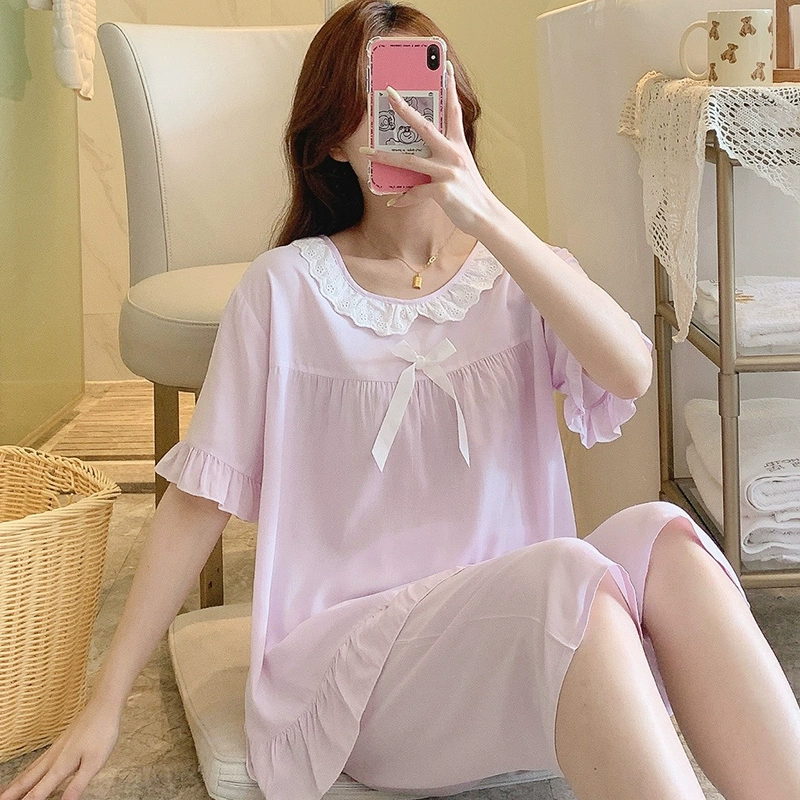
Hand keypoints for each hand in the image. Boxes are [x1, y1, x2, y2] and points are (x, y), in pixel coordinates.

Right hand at [0, 700, 120, 799]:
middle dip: (12, 794)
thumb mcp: (95, 763)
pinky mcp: (59, 744)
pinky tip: (28, 772)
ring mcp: (55, 750)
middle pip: (27, 781)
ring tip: (5, 793)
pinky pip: (37, 762)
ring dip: (16, 784)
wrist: (103, 706)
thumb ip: (77, 785)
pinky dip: (27, 771)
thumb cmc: (102, 732)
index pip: (38, 792)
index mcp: (60, 766)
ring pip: (30, 771)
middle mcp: (53, 759)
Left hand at [359, 61, 501, 235]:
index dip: (449, 87)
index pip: (453, 110)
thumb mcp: (460, 169)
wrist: (485, 216)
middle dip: (404, 110)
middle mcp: (453, 154)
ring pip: (410, 160)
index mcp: (458, 145)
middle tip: (388, 93)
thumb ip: (441, 160)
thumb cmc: (469, 193)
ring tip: (366, 151)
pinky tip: (392, 200)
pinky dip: (403, 197)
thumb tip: (415, 157)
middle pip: (424, 127)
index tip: (444, 66)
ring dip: (384, 156)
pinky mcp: (443, 191)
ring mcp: (448, 172)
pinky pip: (415, 192)